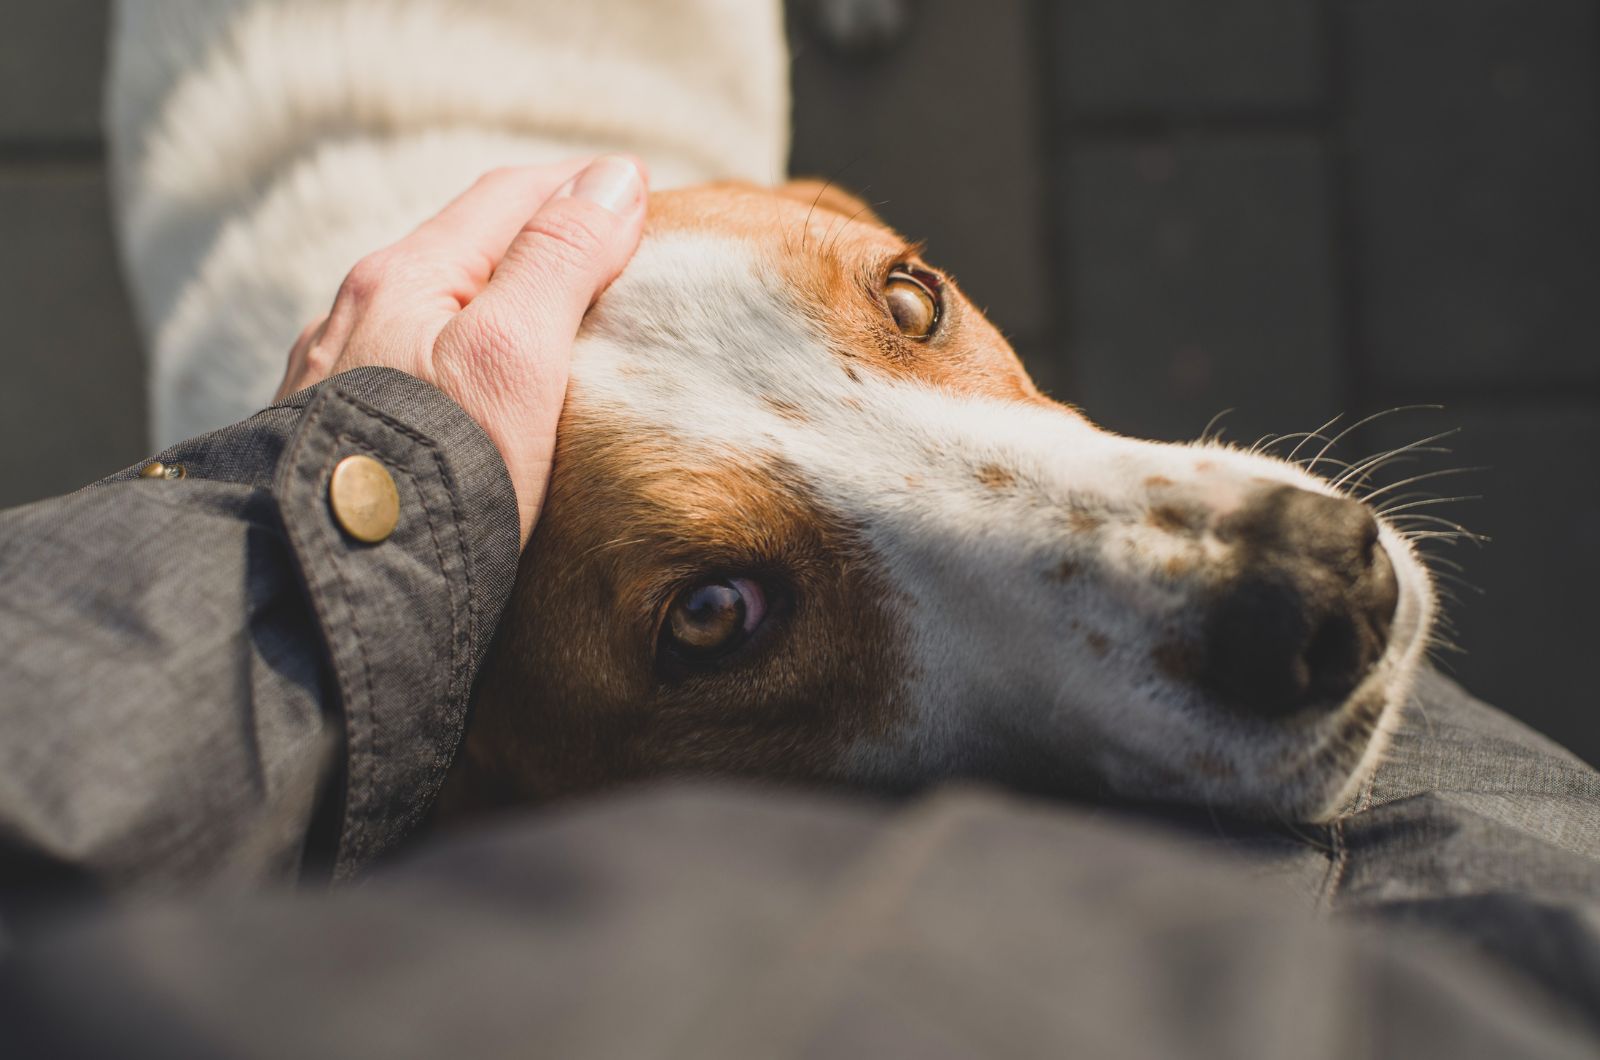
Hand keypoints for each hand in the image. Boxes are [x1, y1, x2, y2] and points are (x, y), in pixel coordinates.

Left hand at [276, 156, 647, 543]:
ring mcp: (331, 373)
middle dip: (539, 234)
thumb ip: (560, 260)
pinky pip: (404, 363)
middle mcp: (354, 312)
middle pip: (464, 246)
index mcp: (402, 277)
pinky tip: (470, 389)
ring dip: (494, 296)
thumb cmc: (431, 473)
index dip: (582, 186)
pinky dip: (456, 352)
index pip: (509, 196)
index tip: (643, 191)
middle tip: (612, 249)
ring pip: (429, 306)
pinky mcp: (328, 434)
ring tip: (551, 319)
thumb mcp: (514, 356)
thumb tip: (614, 178)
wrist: (328, 588)